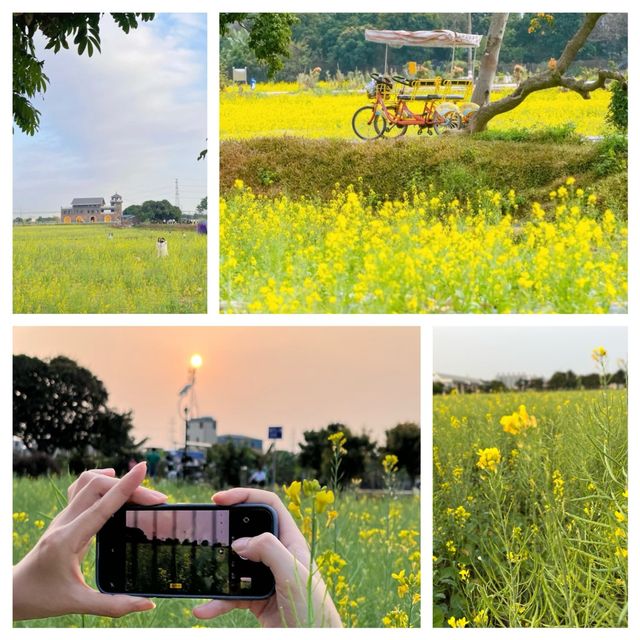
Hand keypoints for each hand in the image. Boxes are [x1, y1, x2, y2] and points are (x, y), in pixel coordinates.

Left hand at [13, 462, 166, 620]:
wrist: (12, 593)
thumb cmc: (41, 599)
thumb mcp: (78, 604)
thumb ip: (114, 605)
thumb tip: (149, 603)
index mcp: (68, 539)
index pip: (102, 504)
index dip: (126, 486)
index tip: (143, 469)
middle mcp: (64, 521)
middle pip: (99, 487)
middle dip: (131, 487)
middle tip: (158, 500)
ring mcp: (62, 516)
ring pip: (89, 481)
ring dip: (114, 480)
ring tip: (137, 489)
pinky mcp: (64, 516)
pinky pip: (80, 487)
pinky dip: (99, 479)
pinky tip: (111, 483)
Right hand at [192, 488, 341, 627]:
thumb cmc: (313, 608)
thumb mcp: (292, 572)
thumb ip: (268, 549)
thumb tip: (239, 542)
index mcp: (290, 539)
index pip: (268, 504)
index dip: (245, 496)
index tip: (220, 499)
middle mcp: (278, 553)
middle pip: (248, 529)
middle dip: (227, 527)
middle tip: (207, 526)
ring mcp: (266, 575)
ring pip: (236, 563)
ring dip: (219, 568)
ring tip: (203, 569)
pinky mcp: (257, 598)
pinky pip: (232, 594)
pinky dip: (217, 601)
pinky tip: (204, 608)